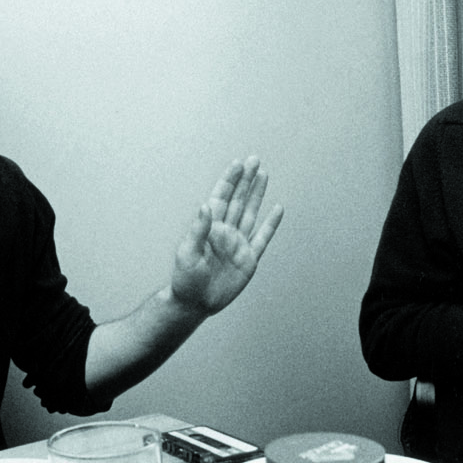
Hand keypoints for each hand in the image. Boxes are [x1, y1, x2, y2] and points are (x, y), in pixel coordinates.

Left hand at [169, 156, 283, 315]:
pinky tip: (277, 209)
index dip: (230, 180)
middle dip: (246, 180)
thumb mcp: (187, 253)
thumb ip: (198, 229)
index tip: (238, 163)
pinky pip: (262, 238)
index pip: (221, 197)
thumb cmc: (185, 279)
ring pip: (250, 213)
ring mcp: (238, 244)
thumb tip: (205, 205)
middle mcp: (225, 232)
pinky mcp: (249, 259)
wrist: (195, 303)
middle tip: (254, 159)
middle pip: (238, 200)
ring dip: (257, 194)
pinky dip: (271, 224)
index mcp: (209, 227)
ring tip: (264, 175)